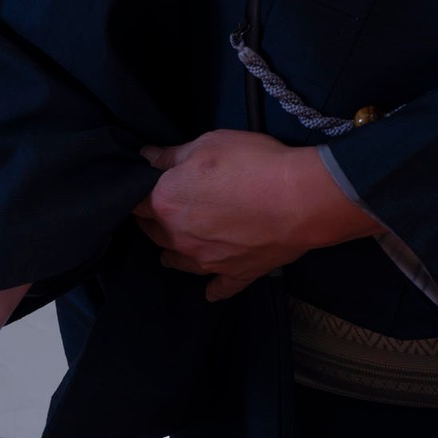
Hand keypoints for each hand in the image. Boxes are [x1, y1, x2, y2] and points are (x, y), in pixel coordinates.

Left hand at [132, 131, 382, 300]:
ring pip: (178, 263)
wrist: (300, 198)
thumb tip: (147, 157)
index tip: (144, 192)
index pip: (137, 204)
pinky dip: (213, 290)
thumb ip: (172, 155)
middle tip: (159, 217)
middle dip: (154, 224)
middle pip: (155, 234)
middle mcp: (178, 237)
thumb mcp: (207, 144)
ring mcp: (206, 260)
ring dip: (173, 256)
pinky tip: (210, 292)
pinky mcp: (235, 273)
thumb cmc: (251, 164)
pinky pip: (219, 288)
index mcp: (166, 204)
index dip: (140, 196)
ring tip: (171, 253)